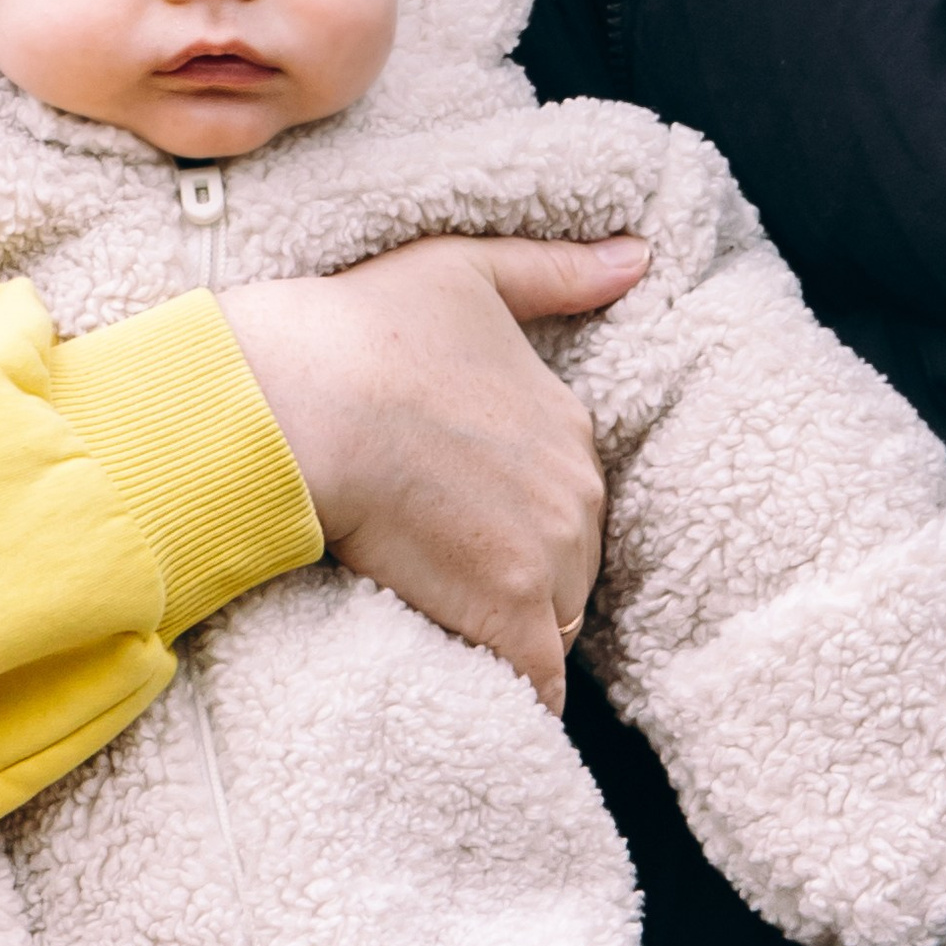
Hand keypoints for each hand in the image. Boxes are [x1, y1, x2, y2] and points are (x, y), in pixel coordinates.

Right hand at [217, 232, 644, 709]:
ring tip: (444, 617)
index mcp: (569, 423)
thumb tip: (639, 255)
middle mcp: (576, 492)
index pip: (566, 495)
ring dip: (511, 627)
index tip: (463, 510)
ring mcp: (548, 557)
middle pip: (568, 561)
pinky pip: (536, 681)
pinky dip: (513, 689)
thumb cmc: (368, 326)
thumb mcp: (469, 270)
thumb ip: (558, 272)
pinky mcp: (508, 614)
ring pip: (553, 620)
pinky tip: (480, 690)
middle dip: (519, 571)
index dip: (515, 509)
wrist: (305, 397)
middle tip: (443, 564)